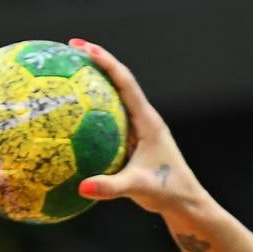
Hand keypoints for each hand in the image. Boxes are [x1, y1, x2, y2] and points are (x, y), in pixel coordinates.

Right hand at [68, 39, 202, 213]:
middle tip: (70, 50)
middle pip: (118, 82)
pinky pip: (109, 120)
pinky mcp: (133, 141)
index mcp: (147, 121)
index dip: (105, 62)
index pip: (125, 83)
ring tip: (67, 73)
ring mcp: (138, 129)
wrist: (185, 202)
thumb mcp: (138, 188)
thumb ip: (110, 187)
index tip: (84, 48)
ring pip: (113, 99)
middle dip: (96, 63)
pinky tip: (71, 118)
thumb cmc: (167, 192)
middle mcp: (143, 119)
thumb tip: (82, 187)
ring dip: (94, 84)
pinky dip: (91, 112)